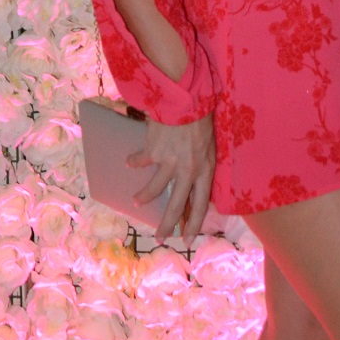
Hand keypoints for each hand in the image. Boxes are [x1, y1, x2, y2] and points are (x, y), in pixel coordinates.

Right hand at [127, 115, 215, 245]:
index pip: (201, 204)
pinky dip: (134, 162)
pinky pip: (141, 162)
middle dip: (167, 224)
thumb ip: (201, 164)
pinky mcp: (153, 152)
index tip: (186, 238)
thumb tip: (193, 182)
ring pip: (154, 189)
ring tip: (136, 201)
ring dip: (144, 196)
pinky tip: (130, 162)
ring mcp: (169, 163)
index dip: (193, 223)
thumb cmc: (201, 119)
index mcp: (205, 170)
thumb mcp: (209, 146)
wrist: (184, 100)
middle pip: (177, 204)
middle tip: (159, 237)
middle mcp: (188, 171)